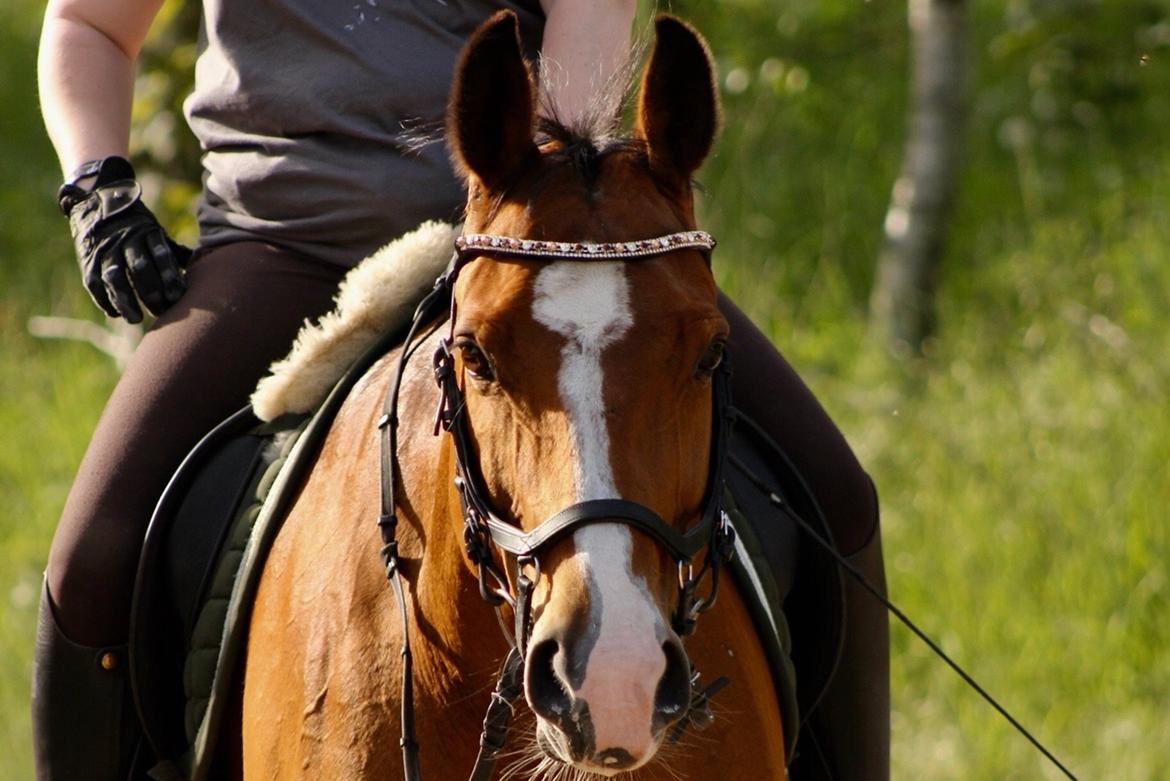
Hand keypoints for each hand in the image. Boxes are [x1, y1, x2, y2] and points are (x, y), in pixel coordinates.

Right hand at [58, 157, 190, 323]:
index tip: (177, 297)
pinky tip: (115, 313)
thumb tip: (200, 267)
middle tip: (161, 312)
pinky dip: (104, 299)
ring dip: (125, 301)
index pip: (161, 256)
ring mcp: (105, 249)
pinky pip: (94, 282)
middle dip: (151, 293)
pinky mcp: (88, 259)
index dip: (170, 278)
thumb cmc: (134, 222)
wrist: (95, 198)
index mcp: (147, 232)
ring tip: (136, 319)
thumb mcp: (154, 230)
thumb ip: (172, 250)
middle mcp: (125, 240)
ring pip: (115, 278)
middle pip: (140, 269)